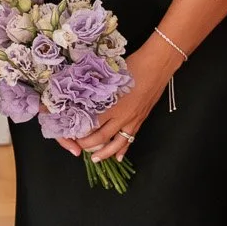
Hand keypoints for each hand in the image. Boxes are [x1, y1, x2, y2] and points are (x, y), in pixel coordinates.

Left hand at [72, 37, 178, 161]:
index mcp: (111, 104)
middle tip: (77, 147)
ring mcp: (133, 119)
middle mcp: (122, 116)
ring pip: (117, 143)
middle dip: (88, 145)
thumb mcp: (110, 75)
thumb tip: (82, 94)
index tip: (69, 132)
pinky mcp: (141, 119)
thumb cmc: (133, 66)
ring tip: (95, 159)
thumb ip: (97, 88)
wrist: (157, 65)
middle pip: (101, 137)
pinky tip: (118, 157)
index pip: (91, 123)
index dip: (79, 130)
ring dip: (105, 153)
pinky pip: (131, 138)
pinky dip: (124, 149)